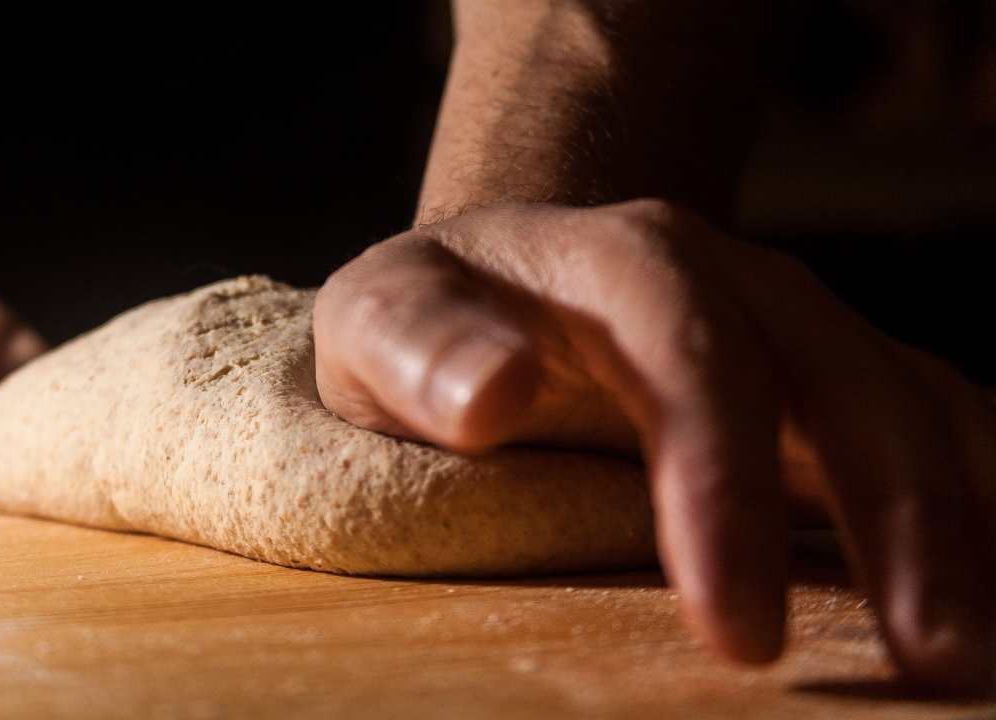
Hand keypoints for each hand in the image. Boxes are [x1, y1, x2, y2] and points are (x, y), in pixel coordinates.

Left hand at [313, 200, 994, 690]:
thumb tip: (492, 395)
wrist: (493, 289)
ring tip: (978, 654)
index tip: (738, 631)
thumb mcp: (381, 321)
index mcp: (621, 260)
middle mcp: (734, 283)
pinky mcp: (825, 389)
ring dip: (966, 518)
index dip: (727, 484)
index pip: (694, 351)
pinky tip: (986, 588)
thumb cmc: (427, 324)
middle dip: (898, 517)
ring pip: (915, 402)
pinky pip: (931, 429)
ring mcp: (794, 332)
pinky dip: (975, 501)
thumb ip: (419, 348)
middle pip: (843, 376)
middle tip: (931, 664)